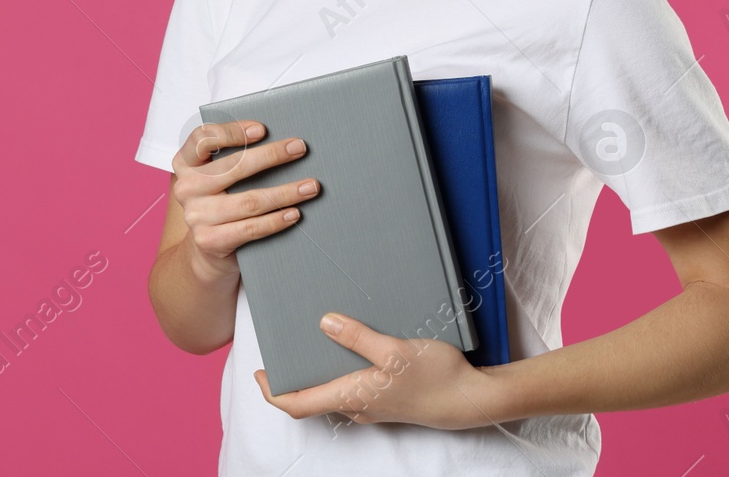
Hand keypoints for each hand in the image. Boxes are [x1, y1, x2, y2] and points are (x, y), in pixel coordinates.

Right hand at [170, 120, 319, 282]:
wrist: (206, 249)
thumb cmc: (220, 201)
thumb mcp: (219, 175)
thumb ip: (236, 157)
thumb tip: (282, 141)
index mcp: (186, 163)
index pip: (203, 138)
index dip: (232, 131)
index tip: (262, 129)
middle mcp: (186, 188)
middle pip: (234, 166)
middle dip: (272, 155)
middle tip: (299, 148)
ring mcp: (196, 216)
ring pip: (250, 201)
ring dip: (286, 193)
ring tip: (310, 186)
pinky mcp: (210, 240)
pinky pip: (251, 228)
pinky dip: (276, 220)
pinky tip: (294, 213)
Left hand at [254, 312, 505, 430]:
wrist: (471, 400)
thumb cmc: (435, 377)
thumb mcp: (395, 350)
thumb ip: (358, 337)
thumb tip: (325, 323)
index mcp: (352, 396)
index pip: (299, 404)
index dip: (273, 392)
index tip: (258, 374)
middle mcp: (358, 406)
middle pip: (312, 400)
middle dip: (293, 380)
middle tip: (282, 352)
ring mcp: (374, 405)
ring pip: (334, 393)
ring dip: (318, 375)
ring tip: (312, 345)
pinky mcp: (389, 399)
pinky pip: (354, 389)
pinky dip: (341, 373)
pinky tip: (353, 350)